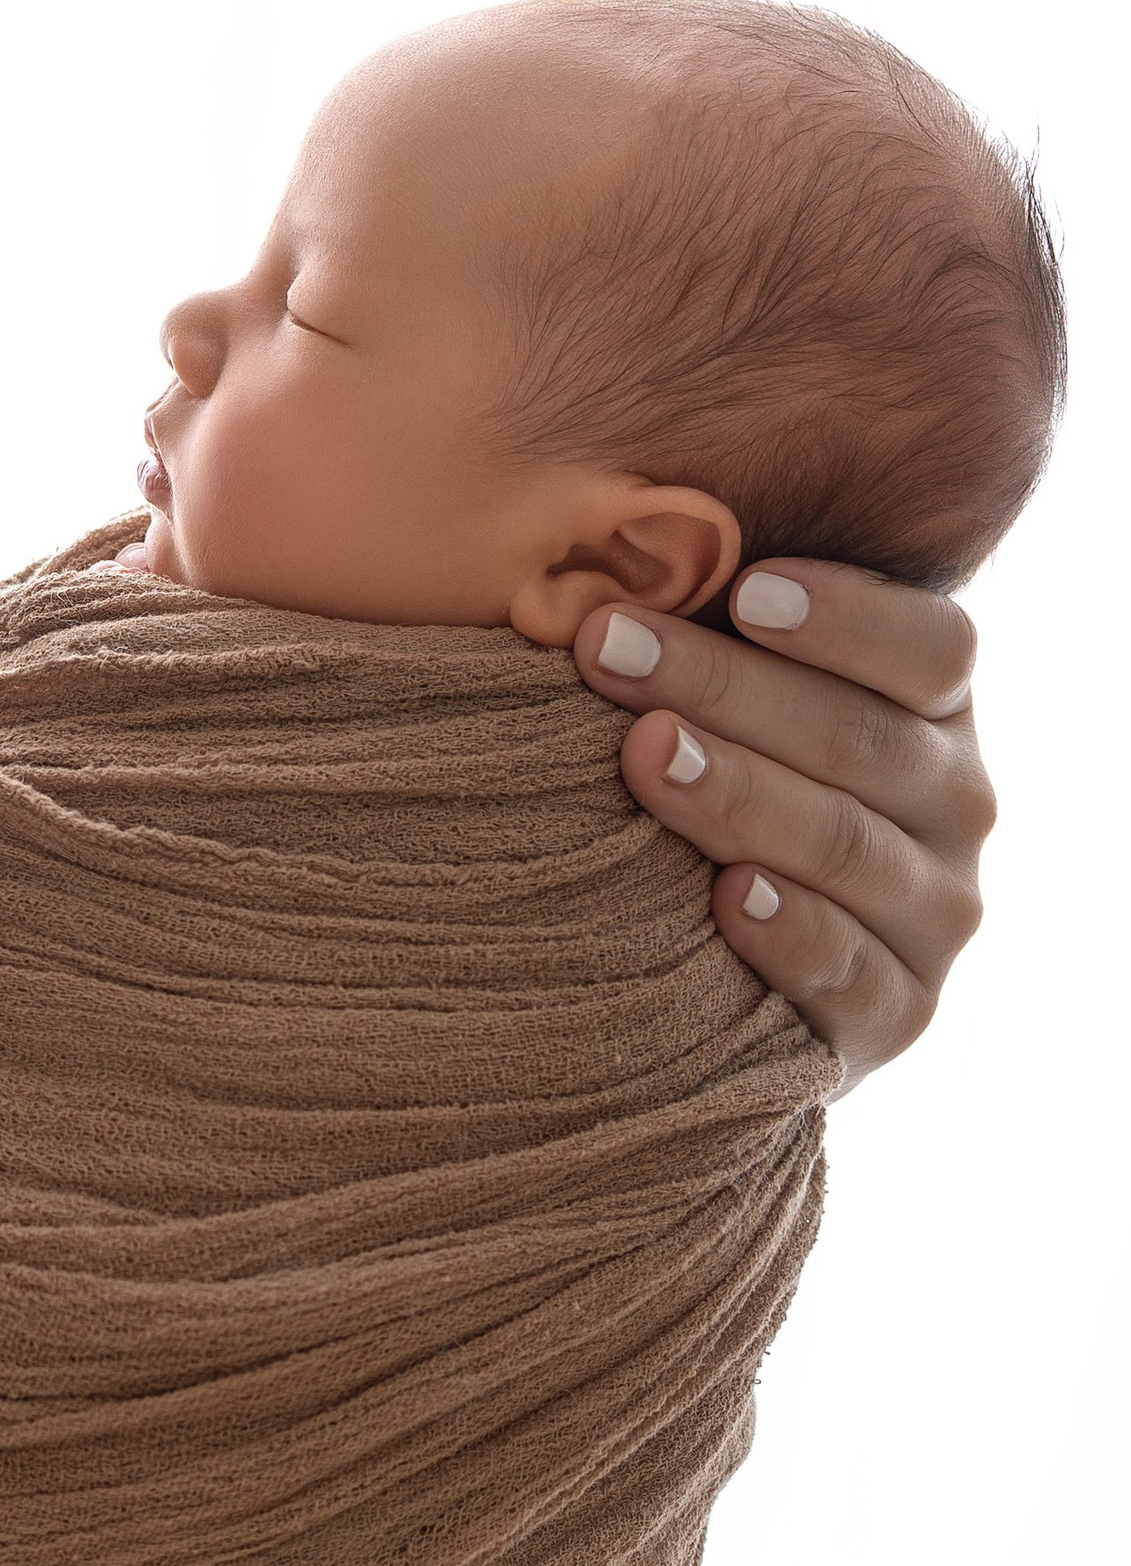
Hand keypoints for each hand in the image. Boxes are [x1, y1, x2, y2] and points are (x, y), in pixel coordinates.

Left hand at [572, 559, 993, 1090]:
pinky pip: (855, 976)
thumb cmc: (718, 763)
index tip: (743, 591)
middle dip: (726, 687)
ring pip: (849, 846)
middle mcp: (957, 802)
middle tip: (610, 652)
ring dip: (739, 795)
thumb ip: (714, 624)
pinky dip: (790, 933)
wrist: (733, 955)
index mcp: (934, 706)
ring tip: (645, 756)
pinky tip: (724, 898)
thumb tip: (608, 552)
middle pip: (862, 738)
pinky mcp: (901, 1012)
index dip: (846, 618)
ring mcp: (937, 912)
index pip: (930, 647)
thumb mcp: (736, 689)